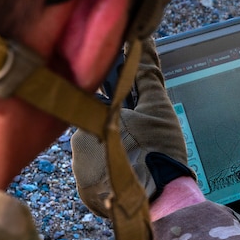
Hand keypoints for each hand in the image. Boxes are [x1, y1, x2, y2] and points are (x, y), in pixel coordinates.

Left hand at [71, 38, 196, 217]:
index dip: (117, 112)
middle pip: (96, 134)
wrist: (162, 197)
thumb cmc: (158, 150)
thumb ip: (147, 73)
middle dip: (114, 136)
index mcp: (90, 119)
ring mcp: (80, 174)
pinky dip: (111, 180)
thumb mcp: (158, 105)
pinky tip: (131, 179)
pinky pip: (96, 183)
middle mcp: (77, 146)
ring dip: (112, 159)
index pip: (97, 108)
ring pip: (95, 159)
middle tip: (140, 144)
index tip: (132, 119)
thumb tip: (145, 42)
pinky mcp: (87, 196)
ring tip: (138, 164)